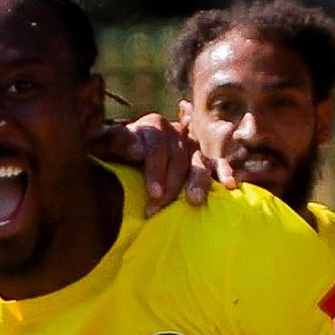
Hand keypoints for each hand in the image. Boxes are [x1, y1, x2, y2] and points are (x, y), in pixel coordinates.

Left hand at [90, 114, 213, 213]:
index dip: (155, 168)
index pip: (157, 145)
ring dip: (197, 182)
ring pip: (198, 162)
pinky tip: (230, 186)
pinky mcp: (203, 160)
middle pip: (178, 157)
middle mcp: (175, 134)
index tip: (152, 191)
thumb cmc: (114, 153)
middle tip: (159, 208)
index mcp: (153, 126)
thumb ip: (114, 140)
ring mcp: (191, 147)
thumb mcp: (105, 143)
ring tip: (193, 201)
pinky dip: (224, 173)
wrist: (127, 157)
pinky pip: (217, 165)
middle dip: (170, 184)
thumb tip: (136, 150)